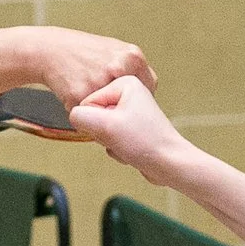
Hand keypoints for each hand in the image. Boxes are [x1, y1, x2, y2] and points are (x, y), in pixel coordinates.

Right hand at [31, 28, 155, 107]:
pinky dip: (86, 112)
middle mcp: (119, 68)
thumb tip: (145, 90)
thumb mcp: (114, 50)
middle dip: (121, 107)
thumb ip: (131, 68)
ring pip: (111, 112)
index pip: (149, 87)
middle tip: (111, 104)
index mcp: (132, 57)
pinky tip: (78, 96)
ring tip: (90, 97)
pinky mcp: (81, 95)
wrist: (50, 50)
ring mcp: (99, 81)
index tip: (130, 101)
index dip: (138, 97)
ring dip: (104, 112)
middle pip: (130, 102)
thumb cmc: (82, 51)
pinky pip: (90, 115)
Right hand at [68, 76, 187, 178]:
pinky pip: (111, 135)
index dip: (94, 121)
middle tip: (119, 136)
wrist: (170, 163)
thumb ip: (80, 116)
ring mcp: (131, 110)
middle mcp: (130, 93)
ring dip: (109, 141)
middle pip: (96, 114)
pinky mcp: (132, 126)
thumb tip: (75, 118)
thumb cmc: (146, 142)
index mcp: (125, 82)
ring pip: (103, 127)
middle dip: (103, 131)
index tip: (110, 128)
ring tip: (126, 144)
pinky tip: (129, 149)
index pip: (88, 102)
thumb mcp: (105, 125)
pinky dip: (117, 146)